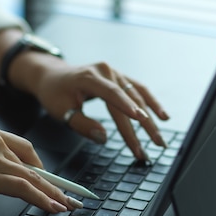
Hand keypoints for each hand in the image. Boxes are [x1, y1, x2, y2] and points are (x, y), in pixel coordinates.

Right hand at [0, 124, 80, 212]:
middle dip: (54, 182)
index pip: (22, 148)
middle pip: (33, 163)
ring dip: (55, 194)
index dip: (39, 165)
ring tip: (68, 206)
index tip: (48, 177)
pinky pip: (25, 189)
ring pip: (34, 178)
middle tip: (70, 194)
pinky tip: (53, 207)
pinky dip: (43, 199)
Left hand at [34, 60, 169, 159]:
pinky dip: (152, 103)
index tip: (140, 120)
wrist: (53, 76)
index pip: (111, 93)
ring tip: (159, 139)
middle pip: (129, 99)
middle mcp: (106, 71)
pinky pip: (139, 90)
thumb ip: (82, 124)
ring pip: (138, 96)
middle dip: (143, 125)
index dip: (127, 106)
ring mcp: (115, 73)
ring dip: (151, 118)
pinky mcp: (119, 78)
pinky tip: (163, 116)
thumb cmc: (55, 93)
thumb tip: (103, 137)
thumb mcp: (61, 111)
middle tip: (155, 144)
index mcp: (89, 77)